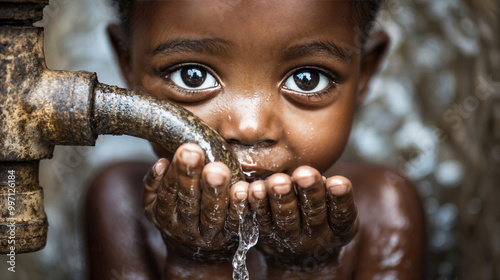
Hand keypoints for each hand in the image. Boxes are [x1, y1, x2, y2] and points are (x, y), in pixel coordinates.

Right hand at [143, 143, 247, 262]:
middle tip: (196, 153)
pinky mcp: (231, 238)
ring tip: (219, 169)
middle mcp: (185, 228)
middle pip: (189, 202)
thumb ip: (153, 183)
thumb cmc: (176, 218)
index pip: (169, 191)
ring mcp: (209, 236)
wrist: (196, 258)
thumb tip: (161, 162)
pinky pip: (235, 222)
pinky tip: (242, 188)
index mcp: (165, 215)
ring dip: (216, 191)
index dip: (177, 171)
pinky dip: (239, 206)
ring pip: (212, 213)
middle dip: (191, 176)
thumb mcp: (154, 205)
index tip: (186, 148)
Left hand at [248, 166, 357, 268]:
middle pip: (312, 215)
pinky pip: (255, 221)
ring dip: (278, 199)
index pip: (342, 215)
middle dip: (308, 192)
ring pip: (284, 220)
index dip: (340, 198)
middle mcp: (314, 239)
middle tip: (303, 174)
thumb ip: (327, 190)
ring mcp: (287, 241)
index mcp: (337, 230)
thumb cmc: (319, 216)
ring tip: (274, 181)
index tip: (337, 181)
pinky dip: (249, 205)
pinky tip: (245, 189)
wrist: (296, 257)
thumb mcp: (332, 209)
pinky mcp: (262, 238)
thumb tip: (309, 173)